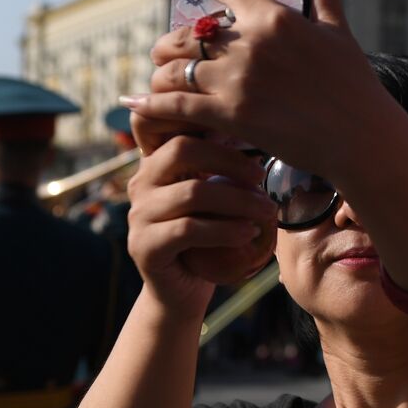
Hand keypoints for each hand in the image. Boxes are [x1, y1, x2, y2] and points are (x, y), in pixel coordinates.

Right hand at [125, 133, 278, 313]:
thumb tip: (268, 130)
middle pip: (183, 149)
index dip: (202, 119)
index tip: (248, 135)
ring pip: (192, 193)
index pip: (173, 125)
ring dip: (239, 200)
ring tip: (267, 211)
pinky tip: (249, 233)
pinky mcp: (144, 246)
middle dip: (230, 160)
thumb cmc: (210, 237)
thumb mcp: (217, 198)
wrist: (183, 289)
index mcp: (156, 163)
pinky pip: (188, 230)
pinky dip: (225, 230)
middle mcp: (141, 182)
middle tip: (262, 177)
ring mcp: (139, 215)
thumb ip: (225, 168)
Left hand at [128, 0, 407, 181]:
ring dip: (163, 72)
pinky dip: (152, 103)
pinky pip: (177, 104)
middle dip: (175, 40)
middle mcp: (252, 44)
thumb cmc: (357, 88)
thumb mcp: (341, 35)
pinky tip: (135, 101)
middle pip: (192, 33)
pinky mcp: (230, 115)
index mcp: (277, 19)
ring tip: (157, 77)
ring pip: (178, 67)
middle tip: (167, 49)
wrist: (362, 139)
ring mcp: (238, 80)